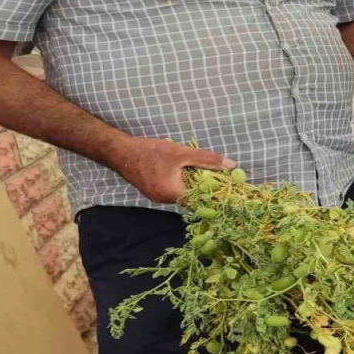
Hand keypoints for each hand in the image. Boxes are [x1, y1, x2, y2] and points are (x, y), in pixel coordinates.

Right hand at [108, 137, 235, 204]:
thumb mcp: (183, 153)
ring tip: (206, 173)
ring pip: (182, 194)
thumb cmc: (152, 152)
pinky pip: (174, 190)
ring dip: (193, 184)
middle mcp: (165, 200)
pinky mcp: (154, 192)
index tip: (229, 191)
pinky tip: (187, 172)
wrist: (121, 152)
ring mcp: (158, 197)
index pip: (200, 201)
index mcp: (173, 194)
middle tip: (221, 179)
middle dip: (206, 189)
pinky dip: (182, 183)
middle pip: (192, 198)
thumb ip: (207, 160)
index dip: (215, 196)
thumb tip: (232, 165)